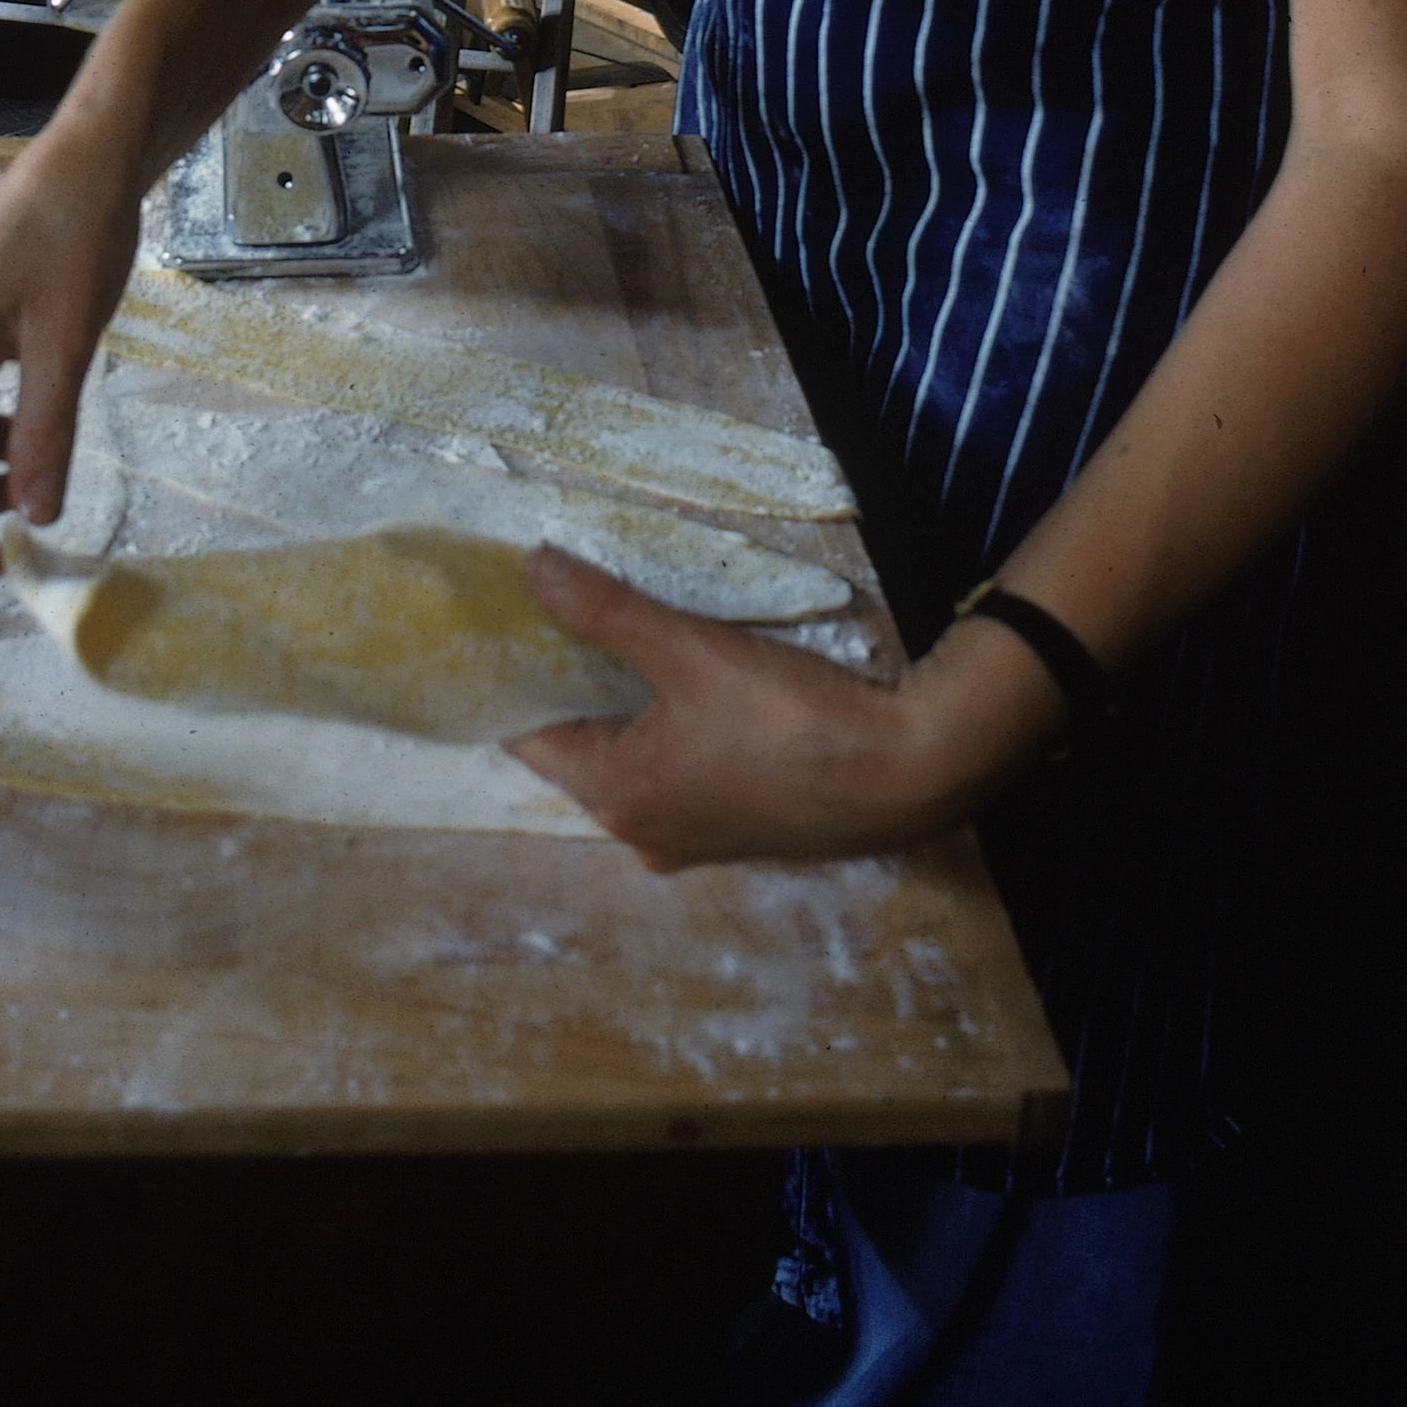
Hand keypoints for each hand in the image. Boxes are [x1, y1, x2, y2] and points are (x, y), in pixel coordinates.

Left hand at [509, 547, 1062, 867]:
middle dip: (565, 681)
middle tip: (553, 608)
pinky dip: (662, 729)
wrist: (904, 772)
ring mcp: (691, 839)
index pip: (528, 734)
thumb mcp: (688, 650)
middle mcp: (640, 833)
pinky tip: (678, 683)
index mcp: (616, 797)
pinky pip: (673, 773)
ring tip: (610, 632)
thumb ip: (605, 610)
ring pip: (628, 759)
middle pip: (577, 748)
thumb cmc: (787, 718)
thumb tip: (529, 567)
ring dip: (618, 704)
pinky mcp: (735, 831)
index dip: (513, 673)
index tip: (502, 617)